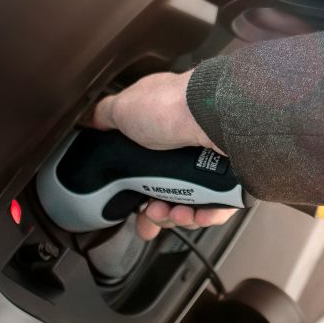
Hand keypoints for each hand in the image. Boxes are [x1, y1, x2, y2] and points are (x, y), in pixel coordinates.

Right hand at [89, 71, 239, 239]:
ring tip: (175, 212)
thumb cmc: (171, 106)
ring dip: (178, 216)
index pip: (147, 171)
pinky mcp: (232, 179)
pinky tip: (197, 213)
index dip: (137, 194)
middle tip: (152, 213)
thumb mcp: (123, 107)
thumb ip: (106, 115)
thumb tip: (92, 121)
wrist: (212, 116)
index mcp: (162, 131)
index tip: (133, 209)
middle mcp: (187, 147)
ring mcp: (211, 163)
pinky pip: (219, 208)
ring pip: (192, 205)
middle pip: (169, 195)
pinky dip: (206, 216)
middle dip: (156, 212)